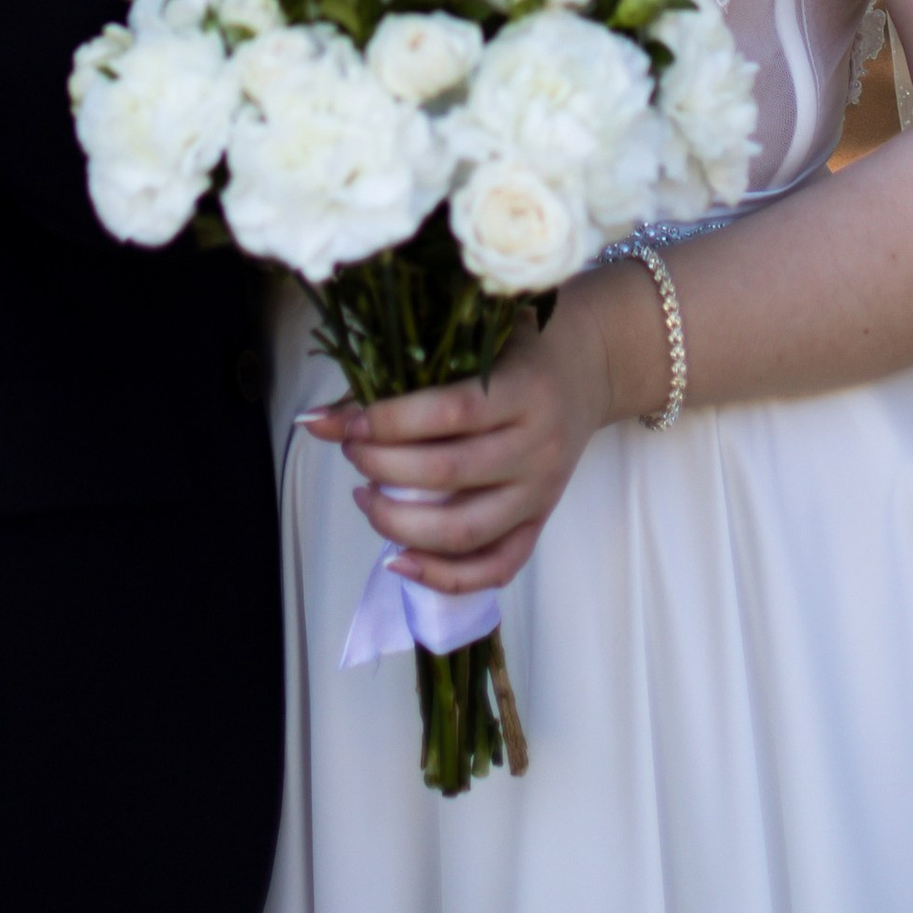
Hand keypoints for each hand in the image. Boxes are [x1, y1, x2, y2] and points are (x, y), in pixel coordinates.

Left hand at [304, 268, 656, 594]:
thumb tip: (317, 421)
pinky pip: (495, 567)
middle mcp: (536, 446)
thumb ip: (404, 372)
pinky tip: (398, 560)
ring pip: (466, 530)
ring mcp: (541, 492)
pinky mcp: (540, 522)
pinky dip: (443, 576)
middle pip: (450, 474)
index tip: (350, 423)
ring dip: (401, 524)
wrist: (595, 363)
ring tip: (365, 498)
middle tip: (353, 453)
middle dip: (384, 468)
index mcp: (522, 390)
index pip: (450, 415)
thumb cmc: (524, 342)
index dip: (391, 423)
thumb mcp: (476, 337)